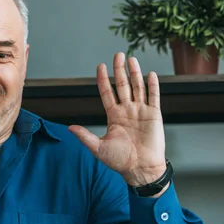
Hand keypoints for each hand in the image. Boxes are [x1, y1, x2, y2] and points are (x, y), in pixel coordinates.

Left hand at [69, 52, 166, 186]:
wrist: (140, 169)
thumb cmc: (120, 161)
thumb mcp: (98, 148)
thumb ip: (85, 136)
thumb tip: (70, 128)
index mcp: (113, 116)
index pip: (107, 93)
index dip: (103, 80)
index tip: (100, 66)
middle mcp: (127, 110)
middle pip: (123, 85)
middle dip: (119, 70)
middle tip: (118, 55)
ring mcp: (141, 111)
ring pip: (138, 87)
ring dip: (135, 73)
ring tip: (131, 59)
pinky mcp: (154, 115)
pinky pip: (153, 97)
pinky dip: (153, 85)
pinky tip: (150, 74)